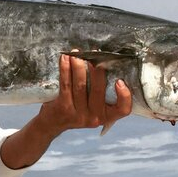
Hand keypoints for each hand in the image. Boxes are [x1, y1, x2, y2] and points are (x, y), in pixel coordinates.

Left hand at [0, 52, 132, 168]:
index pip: (122, 110)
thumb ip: (101, 92)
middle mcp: (94, 118)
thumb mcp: (93, 107)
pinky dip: (65, 69)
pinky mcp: (63, 108)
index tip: (120, 81)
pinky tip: (65, 58)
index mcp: (106, 116)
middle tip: (96, 55)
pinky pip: (66, 84)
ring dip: (79, 66)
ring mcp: (78, 115)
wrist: (52, 122)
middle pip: (98, 91)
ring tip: (77, 53)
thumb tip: (106, 63)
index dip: (124, 96)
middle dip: (97, 70)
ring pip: (81, 85)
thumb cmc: (76, 108)